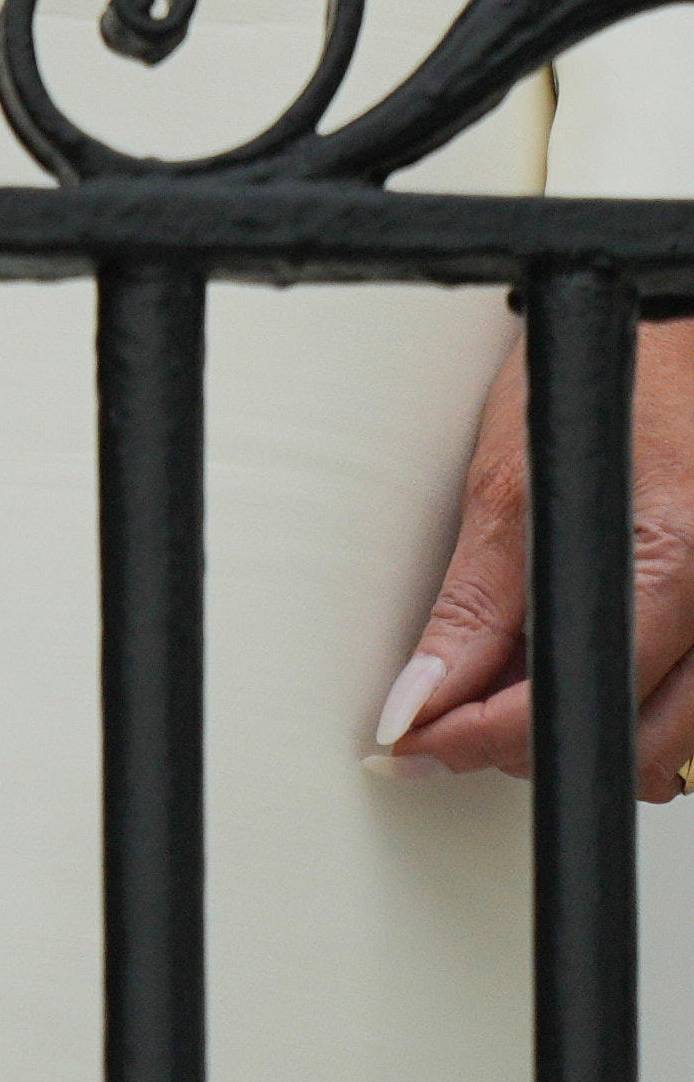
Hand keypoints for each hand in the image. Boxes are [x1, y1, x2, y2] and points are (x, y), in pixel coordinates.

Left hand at [379, 323, 693, 796]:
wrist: (682, 334)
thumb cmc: (614, 374)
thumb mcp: (516, 471)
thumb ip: (476, 599)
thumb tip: (419, 694)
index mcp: (673, 559)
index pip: (568, 704)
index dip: (476, 738)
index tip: (414, 744)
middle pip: (633, 745)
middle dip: (530, 748)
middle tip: (449, 722)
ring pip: (677, 743)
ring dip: (593, 737)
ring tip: (518, 691)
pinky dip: (643, 709)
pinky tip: (593, 668)